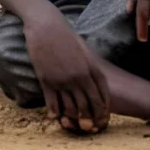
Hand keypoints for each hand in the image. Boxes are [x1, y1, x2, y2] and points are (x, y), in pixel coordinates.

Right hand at [24, 17, 109, 133]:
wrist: (45, 25)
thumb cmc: (64, 32)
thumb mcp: (82, 46)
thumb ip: (88, 62)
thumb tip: (92, 75)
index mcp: (90, 66)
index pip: (102, 91)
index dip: (104, 104)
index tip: (104, 111)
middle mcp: (78, 76)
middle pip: (90, 103)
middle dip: (93, 115)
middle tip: (93, 124)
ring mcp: (63, 80)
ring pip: (72, 108)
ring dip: (75, 117)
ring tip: (76, 122)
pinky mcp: (47, 81)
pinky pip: (54, 104)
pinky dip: (56, 112)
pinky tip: (57, 115)